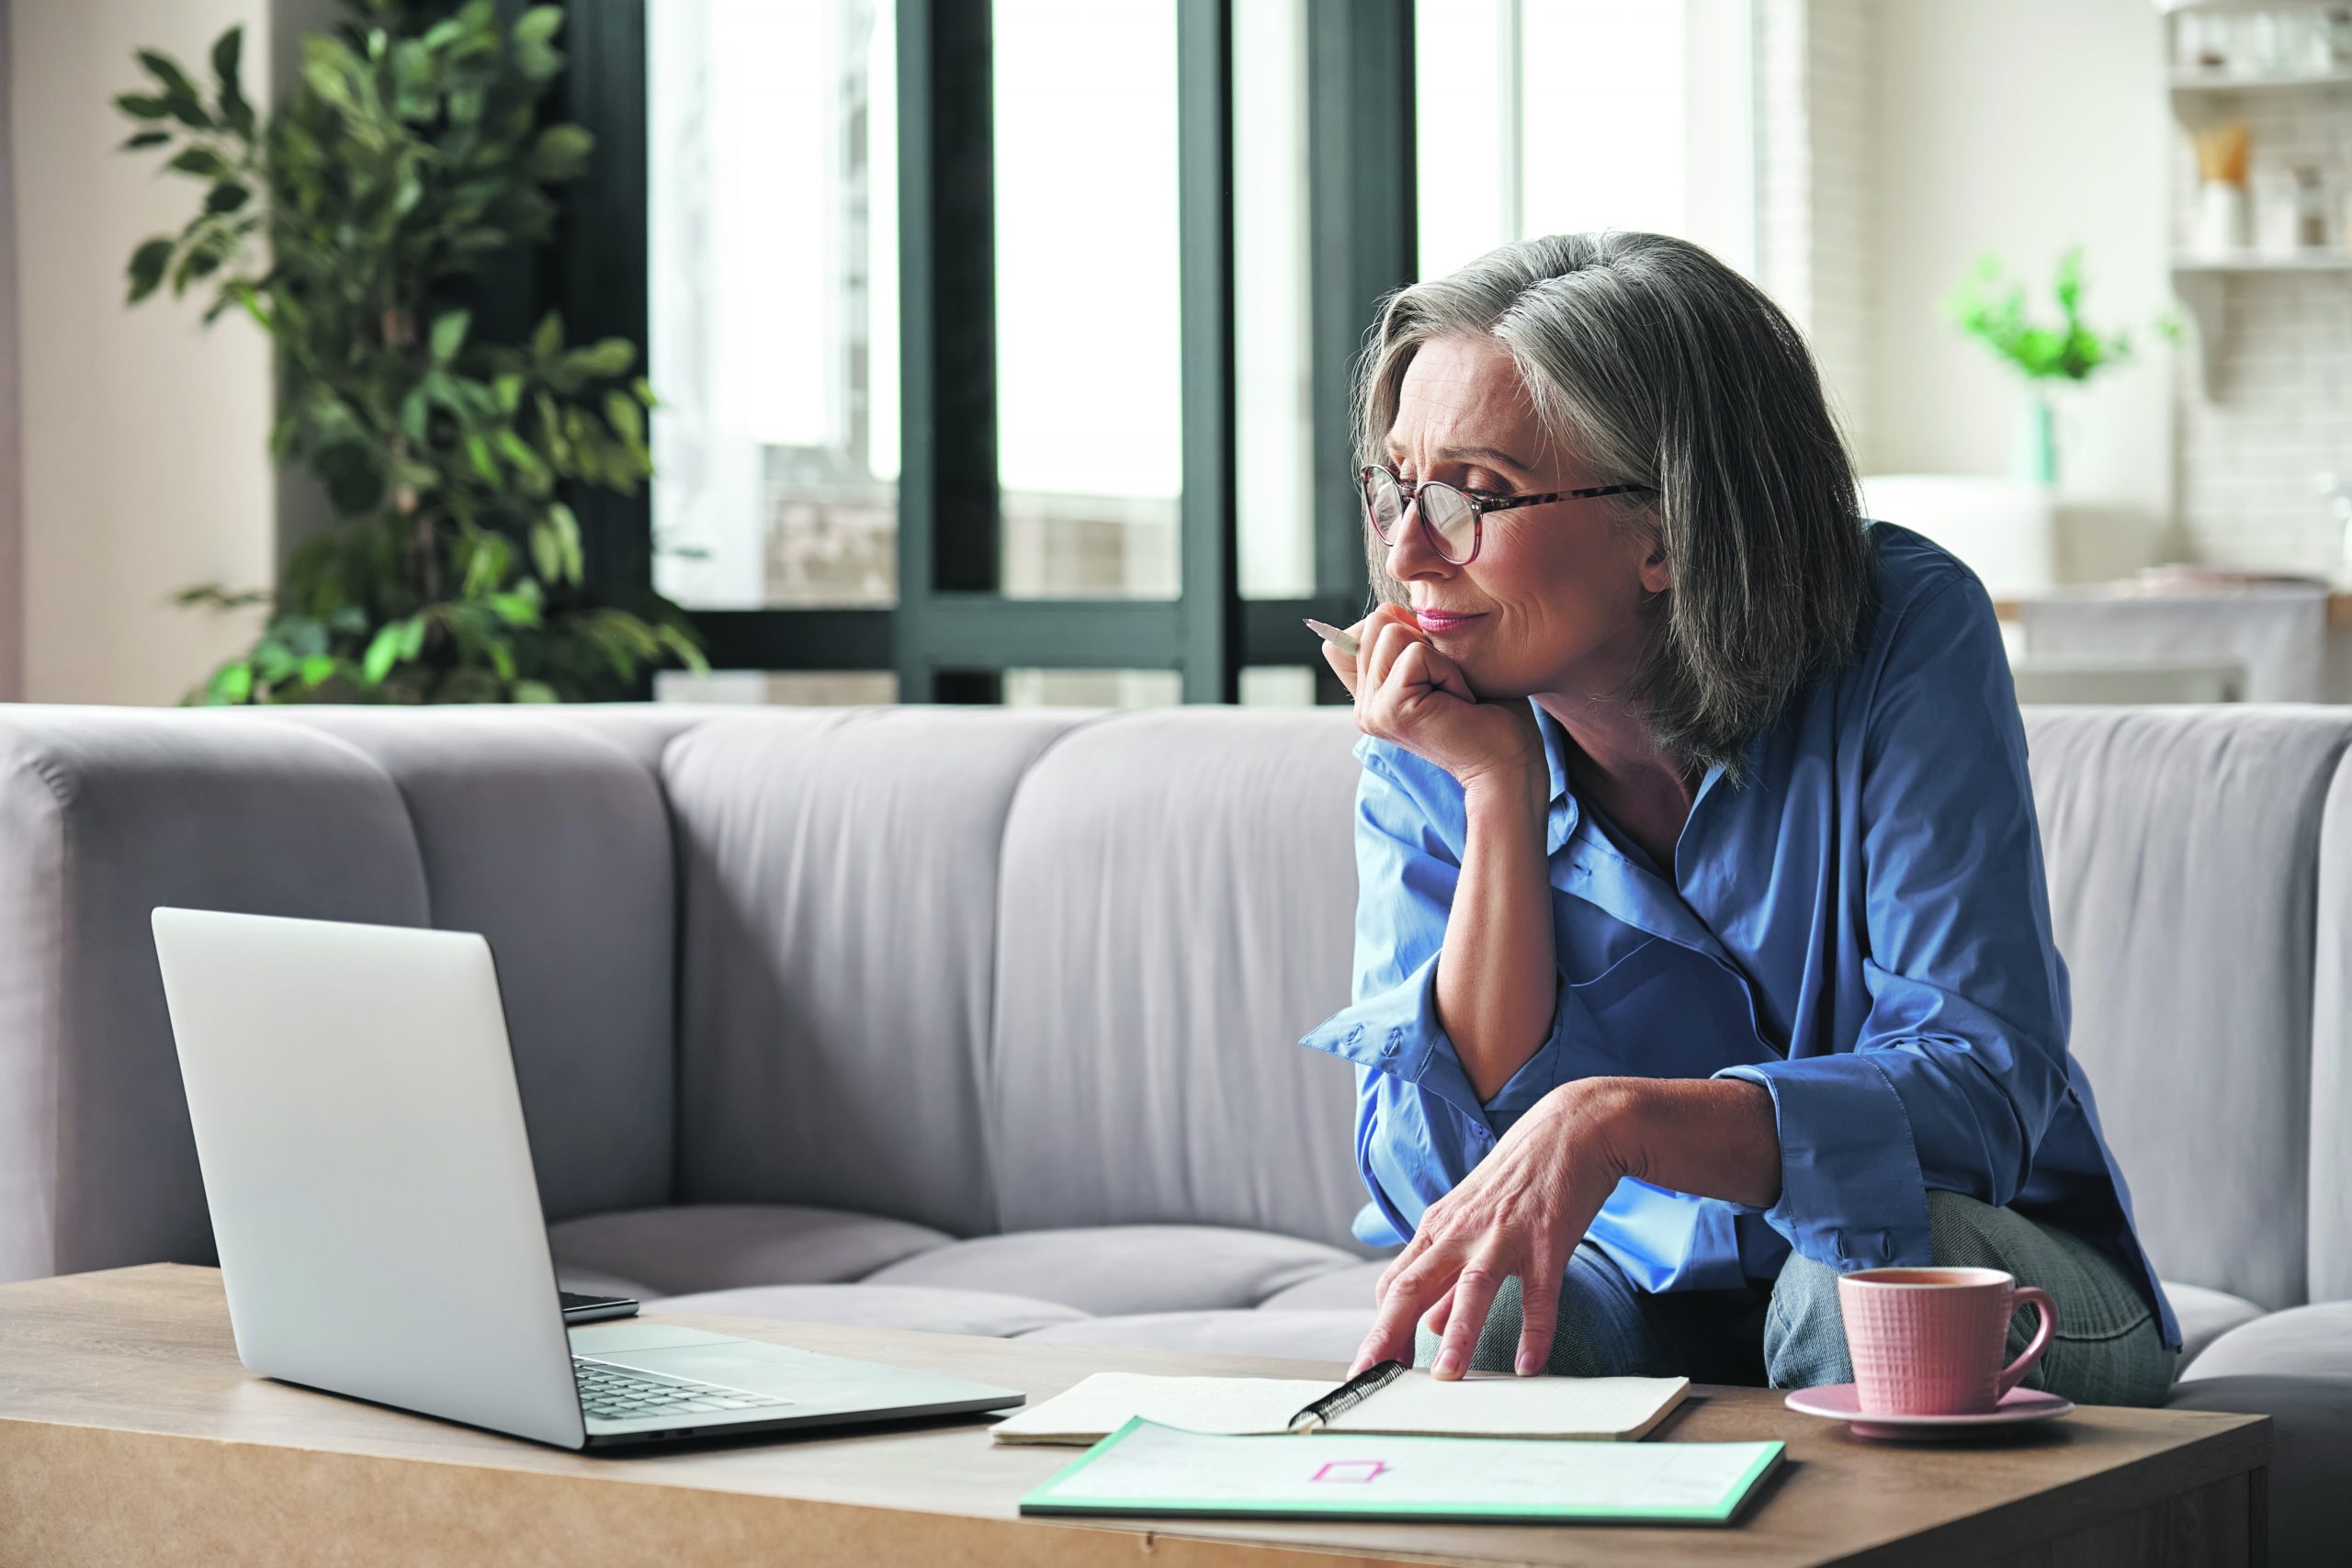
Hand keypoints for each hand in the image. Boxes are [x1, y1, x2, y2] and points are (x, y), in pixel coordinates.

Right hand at [1321, 605, 1542, 794]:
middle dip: (1422, 639)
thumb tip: (1392, 610)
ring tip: (1453, 692)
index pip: (1350, 636)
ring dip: (1438, 655)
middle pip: (1375, 622)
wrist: (1508, 764)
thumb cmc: (1488, 714)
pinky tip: (1460, 702)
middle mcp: (1363, 706)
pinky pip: (1416, 653)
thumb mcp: (1441, 666)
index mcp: (1370, 697)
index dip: (1395, 629)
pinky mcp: (1390, 709)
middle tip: (1448, 682)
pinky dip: (1448, 670)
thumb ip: (1407, 642)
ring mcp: (1371, 710)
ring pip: (1391, 631)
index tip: (1432, 668)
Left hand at [1349, 1080, 1634, 1378]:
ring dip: (1457, 1334)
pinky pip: (1539, 1293)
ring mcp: (1504, 1235)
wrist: (1570, 1129)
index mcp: (1438, 1229)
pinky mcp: (1547, 1240)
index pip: (1395, 1284)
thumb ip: (1447, 1276)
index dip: (1381, 1329)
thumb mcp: (1471, 1222)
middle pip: (1412, 1286)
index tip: (1372, 1368)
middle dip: (1388, 1335)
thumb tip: (1427, 1324)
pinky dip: (1535, 1331)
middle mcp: (1461, 1232)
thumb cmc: (1517, 1180)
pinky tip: (1528, 1366)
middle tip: (1372, 1378)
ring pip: (1471, 1288)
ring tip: (1446, 1377)